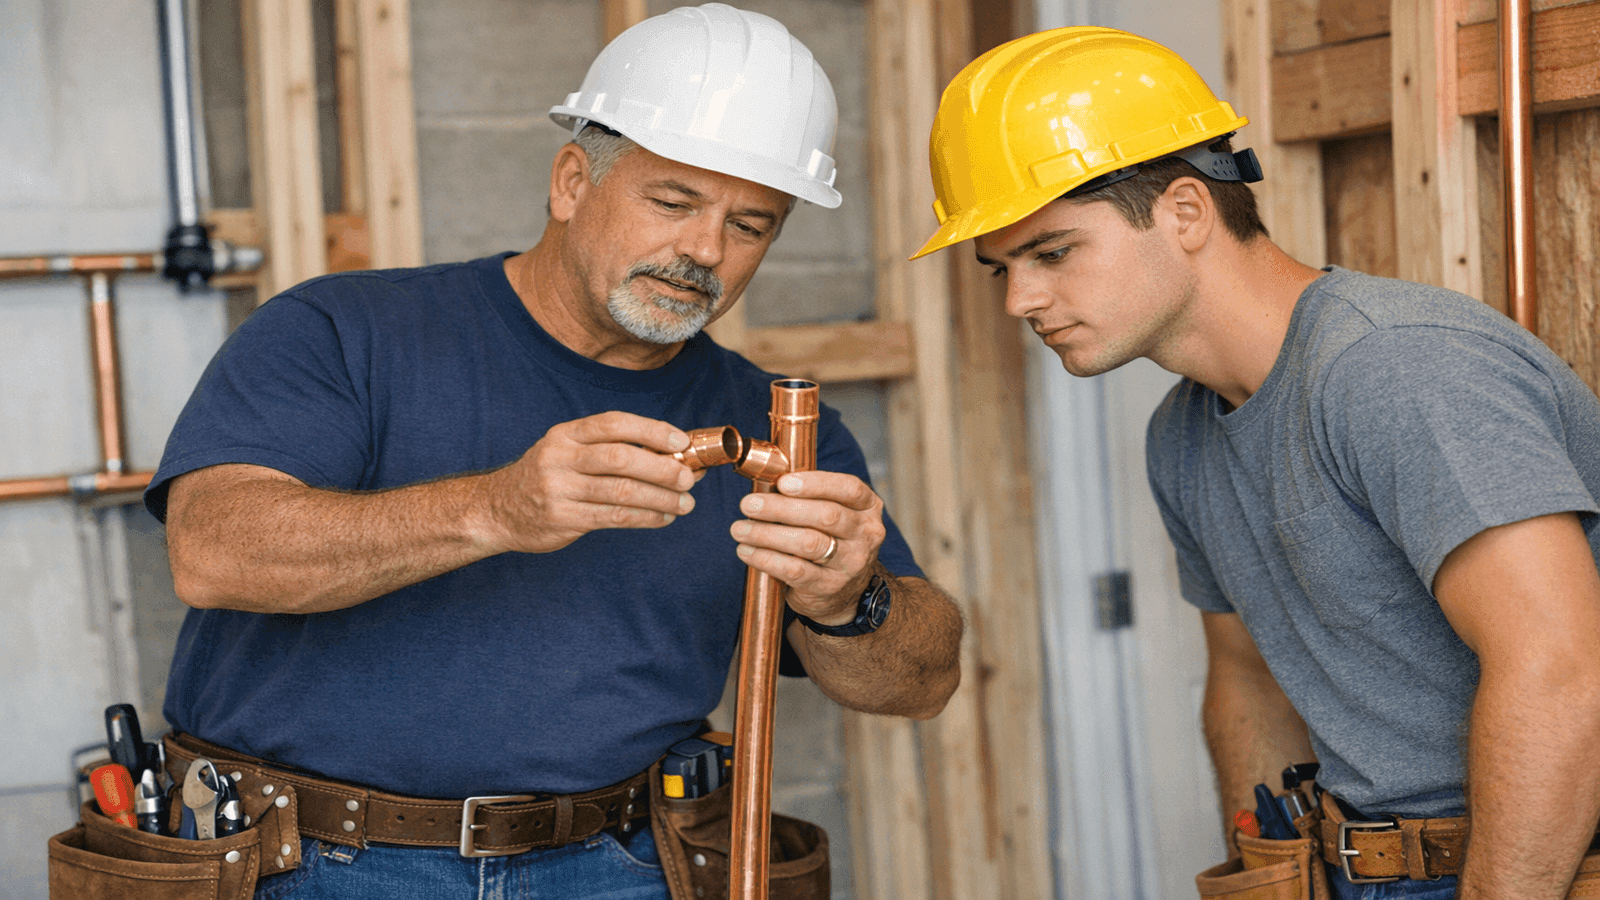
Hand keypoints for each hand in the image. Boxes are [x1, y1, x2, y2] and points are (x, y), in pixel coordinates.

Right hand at [477, 411, 695, 553]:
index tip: (681, 441)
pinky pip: (613, 518)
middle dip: (661, 468)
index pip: (613, 424)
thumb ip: (615, 450)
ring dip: (660, 498)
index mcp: (566, 434)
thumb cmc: (550, 477)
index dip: (651, 430)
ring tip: (685, 503)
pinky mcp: (562, 519)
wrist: (497, 509)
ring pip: (621, 492)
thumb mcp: (571, 452)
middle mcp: (559, 457)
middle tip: (689, 478)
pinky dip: (645, 518)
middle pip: (620, 458)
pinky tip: (663, 518)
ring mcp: (558, 489)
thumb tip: (676, 454)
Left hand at [730, 471, 886, 624]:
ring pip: (809, 543)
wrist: (844, 593)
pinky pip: (795, 571)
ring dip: (768, 534)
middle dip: (781, 508)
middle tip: (749, 504)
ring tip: (740, 529)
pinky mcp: (830, 587)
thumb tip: (765, 478)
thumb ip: (809, 496)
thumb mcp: (834, 514)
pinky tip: (747, 551)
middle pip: (826, 515)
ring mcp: (851, 564)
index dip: (815, 483)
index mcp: (868, 507)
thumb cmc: (830, 539)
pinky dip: (766, 559)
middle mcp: (866, 535)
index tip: (782, 482)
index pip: (849, 488)